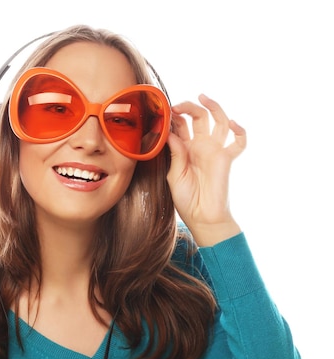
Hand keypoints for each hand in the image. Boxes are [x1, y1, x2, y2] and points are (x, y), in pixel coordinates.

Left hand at [166, 94, 245, 246]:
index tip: (163, 112)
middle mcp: (200, 146)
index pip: (181, 126)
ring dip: (213, 108)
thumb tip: (171, 133)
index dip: (173, 117)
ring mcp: (215, 150)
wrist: (202, 217)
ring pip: (219, 122)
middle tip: (177, 105)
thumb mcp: (174, 175)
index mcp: (184, 149)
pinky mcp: (227, 158)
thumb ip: (175, 154)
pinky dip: (240, 131)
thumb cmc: (186, 199)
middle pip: (199, 118)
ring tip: (203, 98)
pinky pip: (239, 143)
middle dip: (189, 108)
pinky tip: (234, 124)